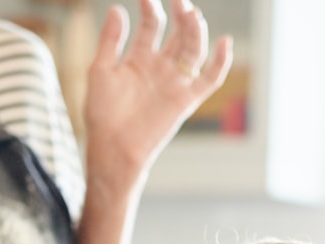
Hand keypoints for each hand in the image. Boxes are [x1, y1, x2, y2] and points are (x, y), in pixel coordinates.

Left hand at [84, 0, 232, 183]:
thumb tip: (117, 9)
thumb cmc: (102, 114)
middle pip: (178, 33)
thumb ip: (110, 40)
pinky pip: (210, 80)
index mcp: (139, 59)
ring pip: (194, 49)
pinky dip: (221, 63)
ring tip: (191, 13)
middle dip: (180, 13)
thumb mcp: (100, 70)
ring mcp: (175, 82)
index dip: (151, 8)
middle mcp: (160, 68)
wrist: (113, 148)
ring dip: (195, 30)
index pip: (152, 25)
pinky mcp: (186, 100)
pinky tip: (225, 42)